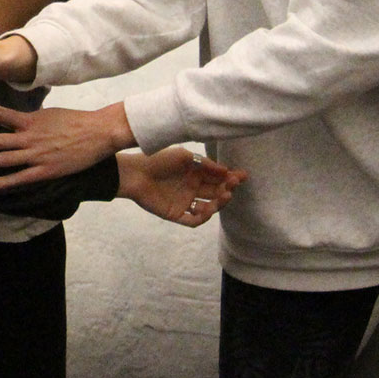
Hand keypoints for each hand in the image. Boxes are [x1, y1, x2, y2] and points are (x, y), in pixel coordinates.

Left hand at [0, 98, 132, 187]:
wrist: (99, 133)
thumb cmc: (76, 121)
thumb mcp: (50, 114)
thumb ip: (32, 119)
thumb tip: (19, 120)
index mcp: (30, 120)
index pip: (0, 112)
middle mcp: (29, 137)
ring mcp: (37, 155)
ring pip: (4, 159)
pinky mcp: (46, 170)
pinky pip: (21, 177)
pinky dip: (4, 181)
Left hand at [118, 146, 246, 225]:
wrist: (136, 173)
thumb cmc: (159, 160)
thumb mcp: (184, 157)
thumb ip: (205, 164)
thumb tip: (226, 170)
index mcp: (195, 174)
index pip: (218, 178)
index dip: (231, 178)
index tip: (242, 176)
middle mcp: (192, 189)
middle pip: (216, 193)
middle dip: (228, 189)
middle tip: (234, 184)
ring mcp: (185, 202)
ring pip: (208, 208)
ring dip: (218, 204)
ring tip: (225, 195)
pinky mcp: (176, 214)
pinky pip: (193, 220)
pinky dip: (202, 218)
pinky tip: (207, 209)